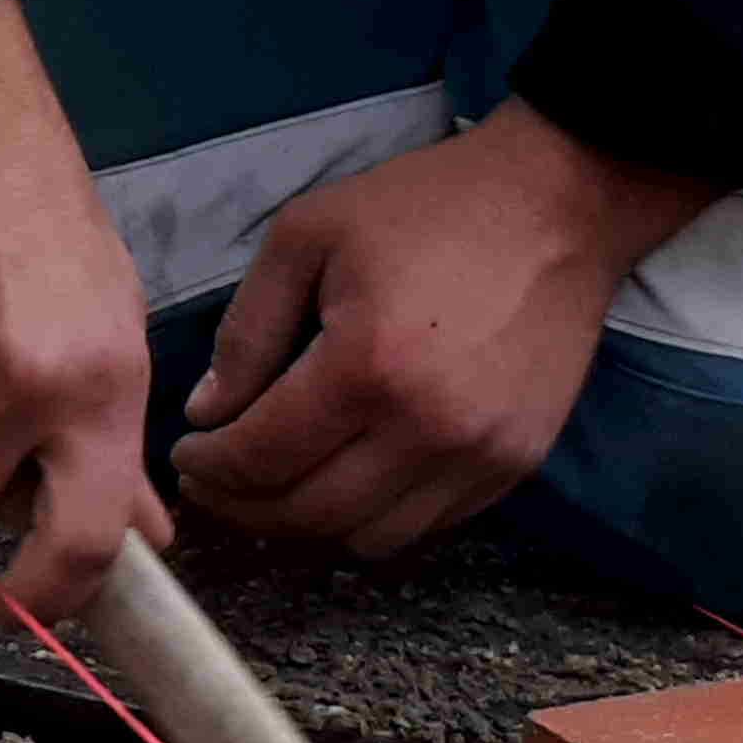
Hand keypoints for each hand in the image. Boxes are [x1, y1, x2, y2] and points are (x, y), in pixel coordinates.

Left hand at [169, 99, 718, 559]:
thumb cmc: (423, 206)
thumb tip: (207, 413)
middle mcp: (427, 430)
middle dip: (242, 504)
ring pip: (366, 537)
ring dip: (306, 521)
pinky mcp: (517, 466)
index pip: (263, 457)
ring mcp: (480, 457)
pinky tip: (344, 475)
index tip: (185, 455)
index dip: (210, 468)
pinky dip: (372, 517)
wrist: (558, 205)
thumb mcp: (305, 237)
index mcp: (365, 368)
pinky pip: (425, 526)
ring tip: (273, 480)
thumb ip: (247, 332)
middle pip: (308, 513)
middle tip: (212, 478)